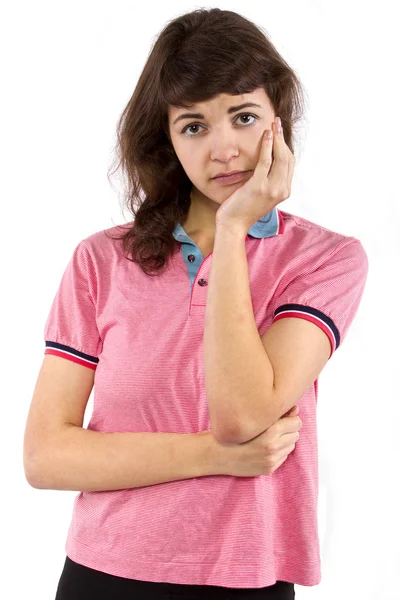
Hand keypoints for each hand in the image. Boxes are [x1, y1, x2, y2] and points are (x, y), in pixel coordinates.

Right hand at [212, 405, 301, 476]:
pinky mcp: (269, 469)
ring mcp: (271, 459)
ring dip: (284, 441)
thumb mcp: (252, 417)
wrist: (216, 454)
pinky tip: (264, 448)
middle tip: (273, 428)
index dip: (290, 418)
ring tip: (268, 438)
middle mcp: (272, 446)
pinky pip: (283, 457)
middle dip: (287, 430)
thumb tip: (296, 409)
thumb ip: (277, 413)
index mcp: (270, 431)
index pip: (296, 422)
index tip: (282, 417)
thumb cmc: (232, 430)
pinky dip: (278, 452)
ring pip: (290, 446)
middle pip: (295, 434)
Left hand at [215, 117, 295, 233]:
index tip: (280, 133)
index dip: (286, 146)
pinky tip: (266, 135)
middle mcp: (282, 190)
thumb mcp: (262, 195)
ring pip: (280, 157)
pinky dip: (267, 146)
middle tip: (277, 123)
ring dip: (277, 138)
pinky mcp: (259, 186)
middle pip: (288, 158)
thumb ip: (269, 181)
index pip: (290, 164)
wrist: (234, 224)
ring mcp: (272, 189)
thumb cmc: (243, 209)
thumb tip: (268, 164)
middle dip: (283, 138)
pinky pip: (266, 161)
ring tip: (273, 124)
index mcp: (284, 192)